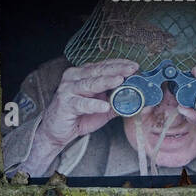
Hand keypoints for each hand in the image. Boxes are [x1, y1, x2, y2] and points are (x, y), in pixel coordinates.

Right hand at [23, 60, 137, 173]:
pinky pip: (81, 103)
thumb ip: (116, 101)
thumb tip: (138, 99)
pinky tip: (105, 106)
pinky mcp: (64, 104)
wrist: (57, 131)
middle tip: (132, 69)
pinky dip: (93, 105)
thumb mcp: (102, 107)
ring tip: (120, 80)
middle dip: (117, 70)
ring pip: (90, 83)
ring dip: (106, 82)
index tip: (134, 65)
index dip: (119, 64)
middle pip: (98, 71)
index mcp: (82, 74)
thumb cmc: (78, 116)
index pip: (103, 65)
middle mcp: (74, 78)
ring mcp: (68, 90)